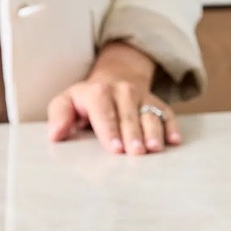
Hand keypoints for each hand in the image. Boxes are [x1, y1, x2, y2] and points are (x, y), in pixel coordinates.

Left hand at [47, 41, 181, 155]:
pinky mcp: (157, 103)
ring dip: (153, 132)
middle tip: (136, 153)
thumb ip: (59, 115)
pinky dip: (172, 126)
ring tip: (154, 148)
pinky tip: (174, 140)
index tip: (114, 148)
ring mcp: (143, 97)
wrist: (116, 77)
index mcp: (98, 92)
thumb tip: (55, 135)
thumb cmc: (87, 100)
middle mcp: (123, 91)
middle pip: (129, 116)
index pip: (104, 112)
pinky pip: (167, 114)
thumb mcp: (66, 101)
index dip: (109, 130)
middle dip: (133, 135)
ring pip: (150, 115)